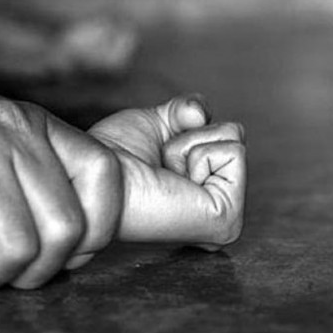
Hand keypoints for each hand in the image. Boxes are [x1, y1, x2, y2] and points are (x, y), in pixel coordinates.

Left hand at [89, 94, 245, 249]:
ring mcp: (227, 219)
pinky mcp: (227, 221)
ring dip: (189, 145)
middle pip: (234, 132)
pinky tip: (175, 179)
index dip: (189, 129)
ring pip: (234, 138)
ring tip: (164, 171)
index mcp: (207, 193)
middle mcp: (220, 208)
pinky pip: (234, 152)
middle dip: (191, 135)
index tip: (159, 158)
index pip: (227, 132)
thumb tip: (201, 114)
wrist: (97, 176)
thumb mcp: (159, 123)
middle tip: (160, 164)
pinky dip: (199, 153)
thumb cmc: (116, 156)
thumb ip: (188, 110)